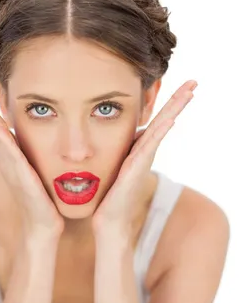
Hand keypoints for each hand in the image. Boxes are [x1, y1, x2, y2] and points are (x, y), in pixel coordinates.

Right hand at [0, 83, 64, 238]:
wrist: (44, 226)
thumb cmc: (45, 202)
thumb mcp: (39, 174)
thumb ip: (36, 158)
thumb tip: (45, 144)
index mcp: (12, 158)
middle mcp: (8, 161)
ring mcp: (12, 168)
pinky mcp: (22, 177)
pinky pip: (10, 153)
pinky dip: (1, 137)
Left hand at [91, 80, 197, 234]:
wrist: (109, 220)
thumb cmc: (109, 197)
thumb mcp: (113, 166)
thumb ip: (117, 152)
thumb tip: (108, 138)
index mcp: (138, 150)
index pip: (155, 122)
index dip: (168, 105)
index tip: (181, 87)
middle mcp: (144, 153)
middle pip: (164, 121)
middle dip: (178, 101)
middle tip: (194, 82)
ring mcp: (142, 160)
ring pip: (161, 129)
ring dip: (175, 110)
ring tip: (189, 92)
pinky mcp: (136, 170)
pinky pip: (150, 147)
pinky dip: (160, 133)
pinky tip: (170, 121)